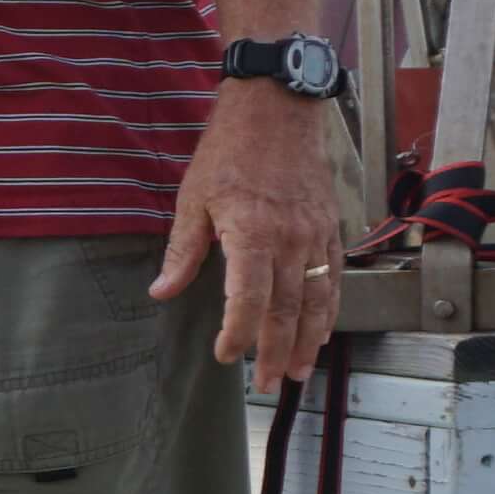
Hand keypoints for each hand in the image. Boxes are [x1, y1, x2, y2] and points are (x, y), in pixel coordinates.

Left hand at [158, 85, 346, 392]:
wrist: (277, 110)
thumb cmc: (229, 152)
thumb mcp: (192, 199)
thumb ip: (182, 251)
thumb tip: (161, 292)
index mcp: (251, 233)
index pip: (247, 300)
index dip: (238, 334)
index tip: (227, 357)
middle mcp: (290, 239)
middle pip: (286, 310)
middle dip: (274, 351)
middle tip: (265, 383)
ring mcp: (315, 234)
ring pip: (316, 300)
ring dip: (308, 341)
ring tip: (296, 372)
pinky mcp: (329, 227)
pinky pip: (333, 278)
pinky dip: (328, 310)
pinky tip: (320, 331)